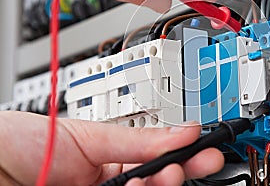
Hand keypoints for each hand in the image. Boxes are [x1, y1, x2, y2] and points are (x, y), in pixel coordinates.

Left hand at [0, 111, 223, 185]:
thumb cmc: (29, 141)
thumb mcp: (92, 136)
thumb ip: (140, 139)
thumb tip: (183, 130)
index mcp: (111, 161)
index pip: (157, 161)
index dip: (184, 156)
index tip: (206, 150)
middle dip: (178, 174)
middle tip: (194, 162)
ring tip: (164, 172)